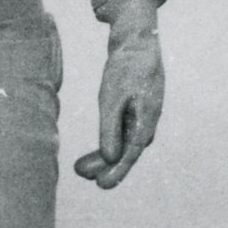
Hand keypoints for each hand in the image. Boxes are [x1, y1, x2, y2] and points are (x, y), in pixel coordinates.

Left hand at [74, 16, 162, 188]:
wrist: (137, 41)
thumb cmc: (125, 67)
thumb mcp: (112, 97)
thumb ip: (110, 128)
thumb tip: (109, 158)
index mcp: (146, 120)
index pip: (130, 154)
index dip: (115, 172)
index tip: (100, 185)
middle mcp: (148, 123)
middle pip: (126, 153)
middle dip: (104, 167)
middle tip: (80, 175)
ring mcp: (144, 117)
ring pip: (124, 145)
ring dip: (104, 157)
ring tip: (80, 167)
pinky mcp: (137, 111)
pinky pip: (124, 133)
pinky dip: (109, 142)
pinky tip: (96, 151)